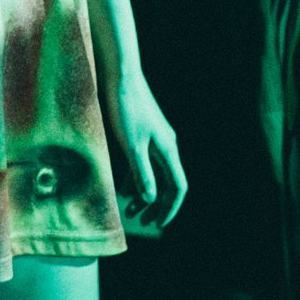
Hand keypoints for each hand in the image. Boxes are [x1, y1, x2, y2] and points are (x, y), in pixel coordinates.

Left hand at [105, 71, 187, 229]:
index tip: (158, 224)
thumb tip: (150, 200)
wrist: (121, 76)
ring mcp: (155, 138)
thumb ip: (141, 173)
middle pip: (167, 182)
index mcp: (168, 150)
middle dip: (157, 205)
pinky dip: (136, 177)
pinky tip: (123, 189)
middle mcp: (166, 145)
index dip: (170, 207)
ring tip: (130, 211)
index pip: (177, 186)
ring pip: (154, 173)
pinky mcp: (143, 133)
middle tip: (144, 222)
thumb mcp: (131, 146)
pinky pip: (144, 162)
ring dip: (144, 193)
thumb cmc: (126, 109)